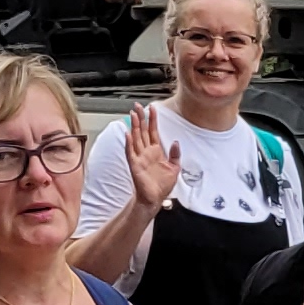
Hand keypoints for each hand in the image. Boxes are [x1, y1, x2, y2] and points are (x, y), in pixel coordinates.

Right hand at [121, 105, 181, 219]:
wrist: (155, 199)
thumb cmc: (162, 185)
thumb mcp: (174, 168)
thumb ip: (175, 154)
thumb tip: (175, 142)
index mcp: (156, 151)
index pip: (153, 131)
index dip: (153, 119)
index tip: (152, 108)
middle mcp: (146, 152)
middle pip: (143, 131)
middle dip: (141, 118)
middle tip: (137, 106)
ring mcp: (139, 157)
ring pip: (136, 138)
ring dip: (134, 126)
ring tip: (133, 114)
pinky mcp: (134, 165)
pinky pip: (130, 152)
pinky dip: (129, 143)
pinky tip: (128, 134)